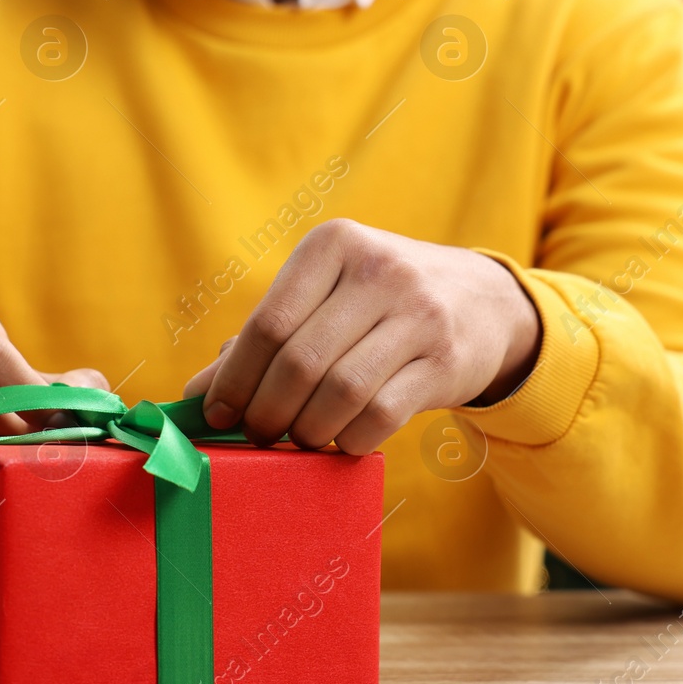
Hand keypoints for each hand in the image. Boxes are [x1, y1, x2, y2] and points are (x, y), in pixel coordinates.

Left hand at [183, 219, 539, 452]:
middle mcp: (379, 271)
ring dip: (308, 429)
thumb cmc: (379, 303)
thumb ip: (264, 337)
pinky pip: (382, 414)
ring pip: (340, 391)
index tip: (218, 414)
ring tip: (299, 438)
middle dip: (267, 411)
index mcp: (335, 245)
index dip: (235, 378)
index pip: (269, 322)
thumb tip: (198, 395)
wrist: (484, 302)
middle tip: (258, 434)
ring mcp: (419, 314)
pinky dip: (351, 438)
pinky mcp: (447, 359)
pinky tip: (343, 438)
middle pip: (300, 361)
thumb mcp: (326, 297)